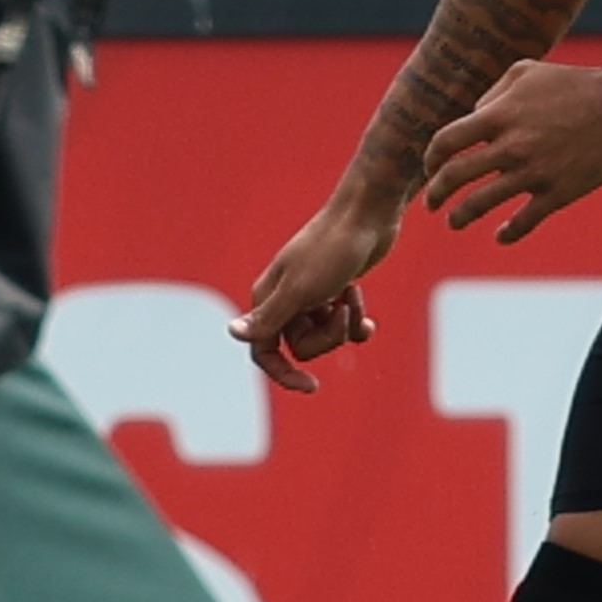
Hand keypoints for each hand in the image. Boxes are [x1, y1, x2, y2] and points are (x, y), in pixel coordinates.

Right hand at [235, 192, 400, 392]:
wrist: (368, 215)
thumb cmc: (332, 249)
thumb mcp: (301, 290)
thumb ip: (268, 317)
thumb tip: (232, 333)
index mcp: (267, 298)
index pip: (264, 350)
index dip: (284, 373)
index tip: (312, 387)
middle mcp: (284, 298)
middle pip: (301, 345)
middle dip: (328, 336)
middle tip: (341, 310)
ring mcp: (310, 295)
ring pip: (323, 335)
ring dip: (344, 323)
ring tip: (352, 296)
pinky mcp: (333, 291)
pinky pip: (341, 325)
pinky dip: (355, 322)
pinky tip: (369, 319)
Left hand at [417, 55, 601, 245]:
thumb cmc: (573, 84)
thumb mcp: (526, 72)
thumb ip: (492, 95)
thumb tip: (472, 118)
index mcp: (499, 116)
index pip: (446, 141)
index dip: (430, 158)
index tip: (430, 168)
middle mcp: (510, 146)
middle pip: (455, 176)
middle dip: (436, 194)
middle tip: (431, 203)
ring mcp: (533, 173)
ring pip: (480, 203)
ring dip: (460, 216)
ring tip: (454, 221)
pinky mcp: (557, 193)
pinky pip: (524, 222)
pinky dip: (507, 233)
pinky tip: (500, 236)